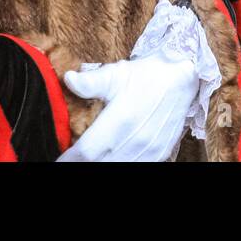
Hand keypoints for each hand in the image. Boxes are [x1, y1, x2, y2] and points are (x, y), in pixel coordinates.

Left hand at [59, 55, 199, 160]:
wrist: (181, 78)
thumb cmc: (146, 75)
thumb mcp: (117, 73)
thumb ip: (91, 81)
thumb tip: (68, 79)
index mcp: (121, 119)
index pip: (86, 151)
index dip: (69, 159)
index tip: (58, 158)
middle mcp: (136, 139)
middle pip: (99, 163)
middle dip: (81, 163)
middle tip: (69, 159)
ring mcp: (149, 149)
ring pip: (117, 167)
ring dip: (100, 165)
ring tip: (87, 159)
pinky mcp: (159, 154)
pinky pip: (135, 167)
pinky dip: (118, 164)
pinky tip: (111, 158)